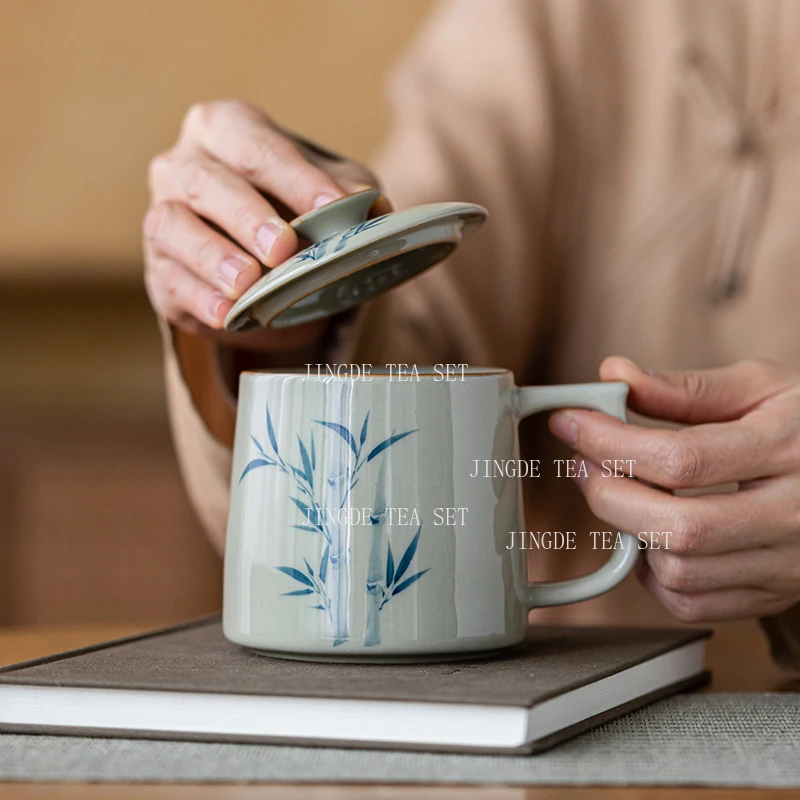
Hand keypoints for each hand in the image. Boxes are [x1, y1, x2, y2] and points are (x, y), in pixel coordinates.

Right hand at [143, 100, 385, 348]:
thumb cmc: (296, 211)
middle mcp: (183, 165)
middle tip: (283, 249)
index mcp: (226, 129)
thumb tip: (372, 206)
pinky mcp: (160, 272)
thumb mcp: (330, 194)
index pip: (258, 147)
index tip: (332, 207)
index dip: (296, 177)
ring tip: (247, 282)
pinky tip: (226, 314)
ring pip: (171, 227)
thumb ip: (346, 193)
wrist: (267, 267)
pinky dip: (199, 298)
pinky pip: (171, 281)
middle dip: (247, 215)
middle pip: (205, 181)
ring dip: (211, 256)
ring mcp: (163, 217)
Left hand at [548, 357, 799, 622]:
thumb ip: (686, 386)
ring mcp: (786, 563)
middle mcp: (793, 515)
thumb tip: (616, 375)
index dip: (611, 442)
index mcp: (789, 449)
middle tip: (584, 464)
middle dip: (608, 494)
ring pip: (681, 571)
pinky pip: (693, 603)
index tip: (571, 423)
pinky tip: (651, 536)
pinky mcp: (772, 593)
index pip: (681, 458)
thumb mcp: (763, 388)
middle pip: (678, 526)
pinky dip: (653, 574)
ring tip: (620, 495)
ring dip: (629, 534)